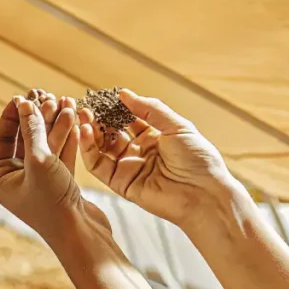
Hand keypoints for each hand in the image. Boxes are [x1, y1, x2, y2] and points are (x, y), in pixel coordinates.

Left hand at [0, 90, 109, 239]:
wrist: (83, 235)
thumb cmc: (54, 204)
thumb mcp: (40, 161)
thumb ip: (32, 131)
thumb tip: (24, 103)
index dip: (11, 116)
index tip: (22, 96)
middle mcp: (16, 180)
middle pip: (23, 139)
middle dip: (36, 117)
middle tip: (46, 95)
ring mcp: (39, 181)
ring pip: (45, 144)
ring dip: (55, 123)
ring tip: (66, 101)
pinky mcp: (60, 183)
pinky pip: (60, 154)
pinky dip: (67, 136)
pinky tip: (73, 117)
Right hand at [79, 89, 233, 228]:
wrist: (205, 195)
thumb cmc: (199, 160)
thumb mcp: (177, 126)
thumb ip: (150, 109)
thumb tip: (124, 94)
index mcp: (155, 136)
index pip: (127, 119)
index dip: (114, 108)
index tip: (101, 96)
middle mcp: (139, 151)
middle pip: (111, 132)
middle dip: (98, 119)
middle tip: (85, 106)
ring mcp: (128, 167)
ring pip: (101, 148)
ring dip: (90, 132)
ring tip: (83, 117)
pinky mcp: (120, 184)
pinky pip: (99, 166)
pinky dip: (89, 149)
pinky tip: (86, 132)